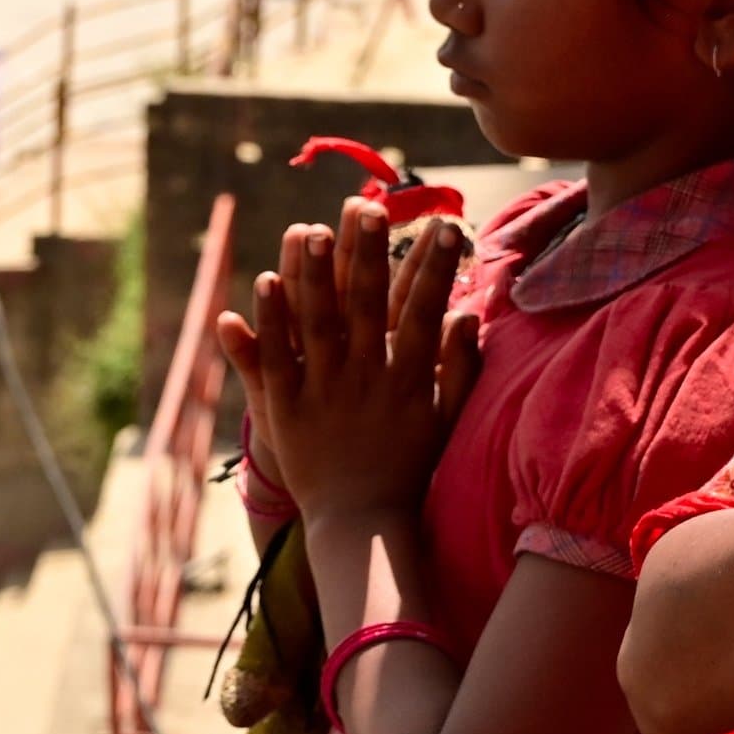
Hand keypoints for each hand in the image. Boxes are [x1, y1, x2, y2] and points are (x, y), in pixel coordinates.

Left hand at [216, 198, 478, 524]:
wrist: (362, 526)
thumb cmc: (408, 470)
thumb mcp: (445, 421)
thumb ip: (460, 369)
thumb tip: (469, 314)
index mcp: (408, 381)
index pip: (423, 312)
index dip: (435, 267)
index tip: (446, 225)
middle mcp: (365, 381)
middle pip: (365, 307)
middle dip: (367, 254)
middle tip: (369, 207)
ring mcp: (323, 393)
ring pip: (316, 324)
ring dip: (313, 275)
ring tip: (311, 230)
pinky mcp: (286, 409)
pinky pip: (276, 358)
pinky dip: (269, 320)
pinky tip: (264, 281)